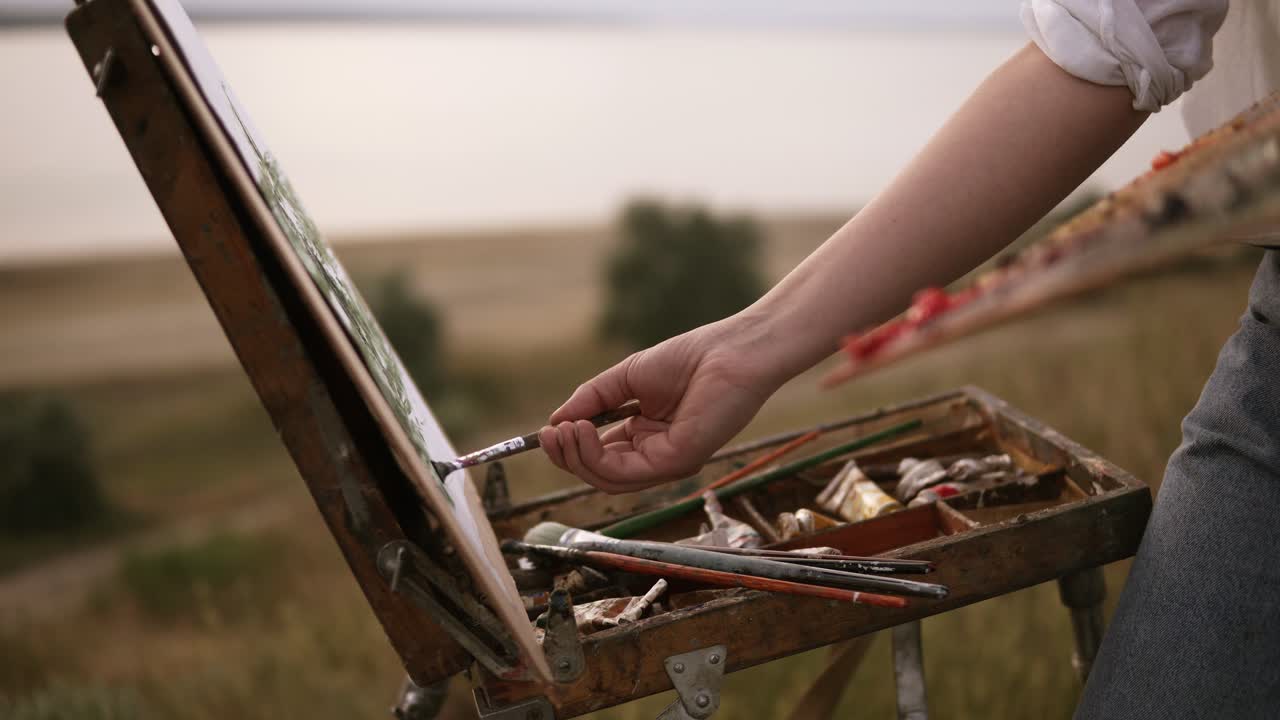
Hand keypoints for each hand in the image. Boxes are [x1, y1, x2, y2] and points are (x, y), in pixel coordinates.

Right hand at [539, 316, 782, 492]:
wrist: (730, 351)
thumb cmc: (689, 358)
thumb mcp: (626, 377)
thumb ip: (591, 399)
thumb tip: (555, 421)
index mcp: (645, 435)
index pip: (601, 455)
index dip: (570, 447)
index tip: (547, 430)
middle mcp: (655, 454)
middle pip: (599, 473)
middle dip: (567, 456)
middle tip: (548, 435)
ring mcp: (666, 462)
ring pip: (607, 479)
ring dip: (576, 457)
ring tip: (561, 431)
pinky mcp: (675, 463)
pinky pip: (623, 472)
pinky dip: (594, 455)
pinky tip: (580, 429)